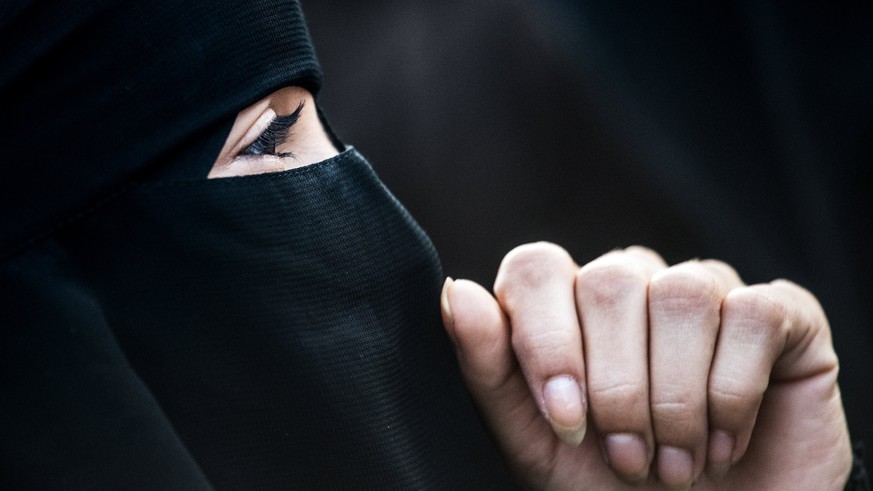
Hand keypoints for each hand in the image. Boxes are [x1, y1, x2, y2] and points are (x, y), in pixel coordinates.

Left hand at [440, 243, 851, 489]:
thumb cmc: (613, 489)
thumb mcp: (538, 444)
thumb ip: (492, 370)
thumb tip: (457, 292)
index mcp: (569, 308)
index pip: (538, 267)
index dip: (547, 340)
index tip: (567, 421)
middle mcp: (634, 286)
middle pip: (608, 281)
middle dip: (617, 388)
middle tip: (630, 461)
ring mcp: (705, 291)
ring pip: (679, 293)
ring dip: (676, 399)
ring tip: (676, 465)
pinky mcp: (778, 312)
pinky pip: (750, 314)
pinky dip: (732, 393)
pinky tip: (725, 442)